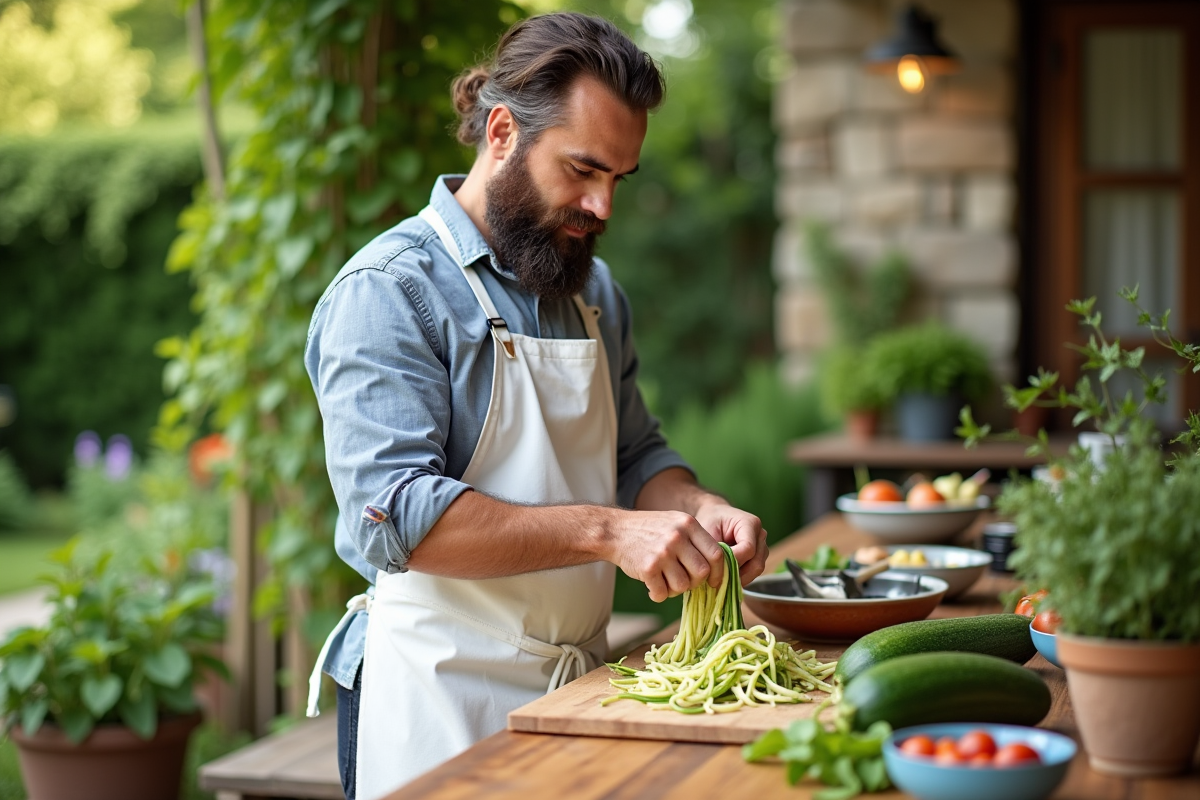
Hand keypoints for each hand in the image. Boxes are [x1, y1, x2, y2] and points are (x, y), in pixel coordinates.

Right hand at [608, 510, 727, 602]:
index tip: (713, 581)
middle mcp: (677, 537)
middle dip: (696, 582)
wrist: (615, 530)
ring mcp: (662, 552)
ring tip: (665, 581)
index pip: (716, 554)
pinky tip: (652, 586)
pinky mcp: (648, 567)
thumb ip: (696, 540)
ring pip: (683, 585)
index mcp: (689, 524)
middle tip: (684, 581)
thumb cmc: (649, 530)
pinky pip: (663, 593)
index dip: (718, 572)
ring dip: (675, 589)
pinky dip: (658, 594)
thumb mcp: (676, 523)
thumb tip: (718, 569)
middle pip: (702, 572)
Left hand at [694, 502, 767, 584]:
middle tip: (718, 579)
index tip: (717, 568)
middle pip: (756, 563)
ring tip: (722, 578)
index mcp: (750, 523)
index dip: (734, 561)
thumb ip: (716, 549)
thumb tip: (720, 571)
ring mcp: (762, 546)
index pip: (748, 549)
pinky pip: (754, 571)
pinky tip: (727, 576)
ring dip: (740, 577)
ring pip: (756, 570)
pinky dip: (741, 576)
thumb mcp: (708, 531)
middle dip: (737, 573)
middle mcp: (760, 535)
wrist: (715, 517)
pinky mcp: (760, 556)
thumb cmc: (710, 522)